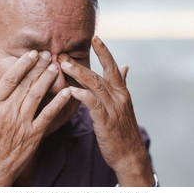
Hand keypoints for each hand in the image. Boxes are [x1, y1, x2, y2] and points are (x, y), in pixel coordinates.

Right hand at [0, 50, 70, 185]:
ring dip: (48, 78)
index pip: (10, 78)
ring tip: (56, 66)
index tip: (32, 54)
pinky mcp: (33, 135)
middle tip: (48, 54)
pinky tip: (67, 92)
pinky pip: (48, 115)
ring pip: (38, 94)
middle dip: (38, 66)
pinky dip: (58, 102)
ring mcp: (21, 123)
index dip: (23, 64)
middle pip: (26, 83)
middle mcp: (7, 111)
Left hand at [59, 36, 154, 185]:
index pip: (113, 67)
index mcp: (122, 92)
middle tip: (64, 53)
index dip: (104, 51)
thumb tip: (125, 66)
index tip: (95, 37)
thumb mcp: (124, 104)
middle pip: (100, 74)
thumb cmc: (123, 130)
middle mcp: (119, 97)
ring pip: (95, 86)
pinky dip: (83, 95)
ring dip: (79, 74)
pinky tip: (71, 90)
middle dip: (82, 62)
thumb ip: (122, 84)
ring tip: (63, 65)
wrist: (130, 155)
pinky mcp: (106, 121)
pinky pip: (93, 104)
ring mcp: (113, 109)